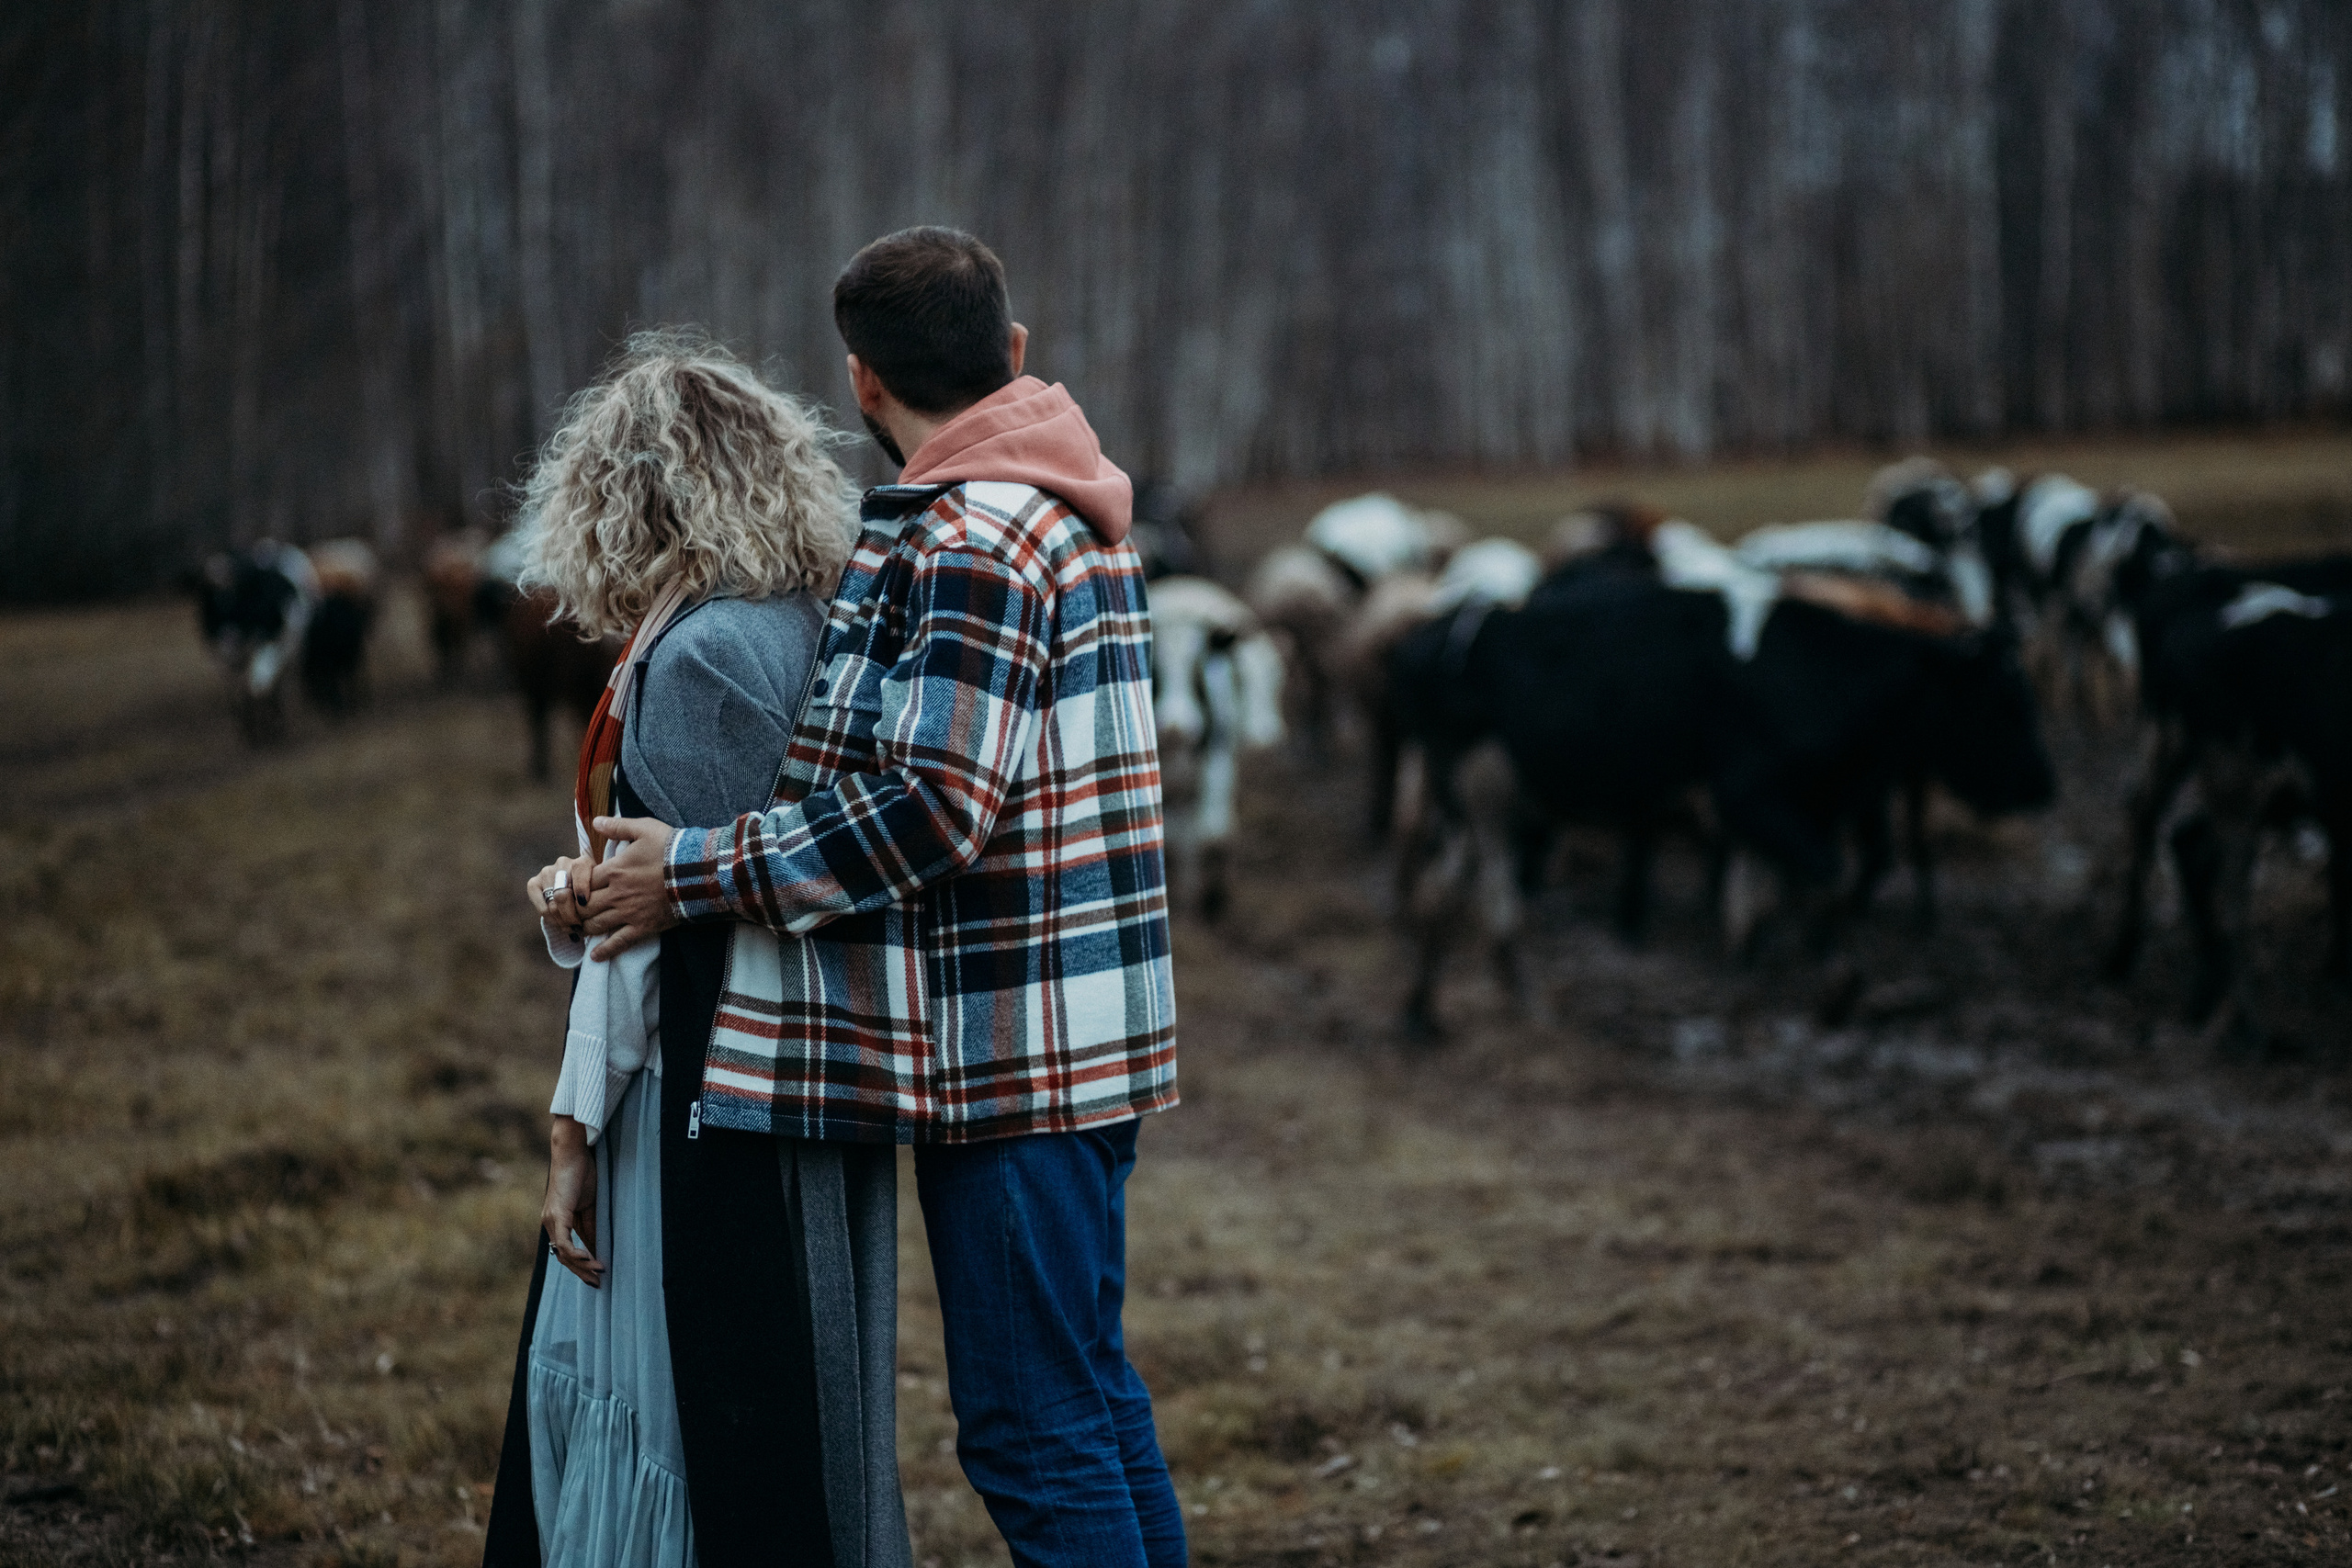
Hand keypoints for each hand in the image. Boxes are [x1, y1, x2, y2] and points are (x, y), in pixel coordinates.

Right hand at [526, 853, 597, 933]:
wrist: (574, 891)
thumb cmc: (593, 893)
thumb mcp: (600, 892)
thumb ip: (598, 896)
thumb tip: (593, 916)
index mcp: (583, 862)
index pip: (579, 869)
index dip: (581, 887)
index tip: (584, 903)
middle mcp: (563, 863)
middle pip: (563, 894)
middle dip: (571, 916)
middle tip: (578, 927)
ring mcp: (546, 872)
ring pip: (552, 904)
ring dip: (562, 921)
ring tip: (571, 929)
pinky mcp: (533, 884)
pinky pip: (542, 908)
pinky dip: (551, 920)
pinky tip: (560, 924)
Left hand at [542, 1117, 602, 1287]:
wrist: (573, 1153)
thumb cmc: (583, 1173)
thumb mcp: (590, 1205)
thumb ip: (592, 1226)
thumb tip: (597, 1247)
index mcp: (557, 1221)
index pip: (567, 1251)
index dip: (581, 1266)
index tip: (597, 1276)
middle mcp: (549, 1224)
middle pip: (564, 1257)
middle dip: (582, 1273)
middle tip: (598, 1284)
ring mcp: (551, 1221)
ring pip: (564, 1254)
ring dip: (582, 1267)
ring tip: (600, 1273)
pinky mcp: (557, 1216)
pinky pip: (566, 1243)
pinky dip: (579, 1254)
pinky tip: (592, 1260)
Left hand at [578, 816, 679, 958]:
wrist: (700, 872)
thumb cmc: (672, 848)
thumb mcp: (645, 829)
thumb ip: (618, 826)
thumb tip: (596, 821)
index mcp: (614, 870)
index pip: (582, 881)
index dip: (575, 884)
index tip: (576, 885)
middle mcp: (617, 894)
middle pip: (584, 906)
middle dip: (576, 908)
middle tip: (575, 909)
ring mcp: (629, 913)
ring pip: (596, 925)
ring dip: (586, 926)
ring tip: (583, 926)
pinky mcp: (643, 927)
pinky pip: (619, 943)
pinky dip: (605, 951)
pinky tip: (594, 956)